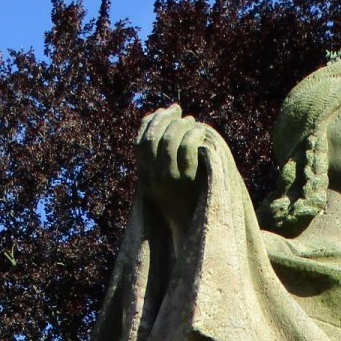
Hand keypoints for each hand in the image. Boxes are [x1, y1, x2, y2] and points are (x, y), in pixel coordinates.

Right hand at [134, 104, 217, 224]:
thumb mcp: (166, 181)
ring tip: (191, 122)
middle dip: (166, 120)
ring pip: (168, 141)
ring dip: (180, 126)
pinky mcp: (188, 181)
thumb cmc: (185, 202)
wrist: (197, 230)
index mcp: (144, 178)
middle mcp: (153, 179)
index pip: (140, 143)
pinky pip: (187, 149)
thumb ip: (159, 156)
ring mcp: (170, 180)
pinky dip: (192, 135)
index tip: (165, 111)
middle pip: (153, 139)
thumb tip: (157, 118)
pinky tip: (200, 132)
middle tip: (180, 113)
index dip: (151, 122)